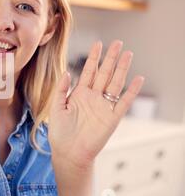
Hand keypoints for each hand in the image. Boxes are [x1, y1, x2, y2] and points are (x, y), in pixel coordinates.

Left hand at [48, 40, 144, 176]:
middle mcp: (93, 97)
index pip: (89, 71)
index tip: (99, 43)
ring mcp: (103, 106)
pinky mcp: (112, 118)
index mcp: (79, 94)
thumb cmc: (60, 132)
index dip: (94, 57)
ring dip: (121, 69)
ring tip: (128, 54)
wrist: (69, 153)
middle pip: (104, 73)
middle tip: (118, 42)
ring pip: (115, 83)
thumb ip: (61, 90)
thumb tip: (68, 72)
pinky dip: (132, 91)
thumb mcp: (56, 108)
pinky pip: (124, 102)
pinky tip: (138, 79)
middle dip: (111, 58)